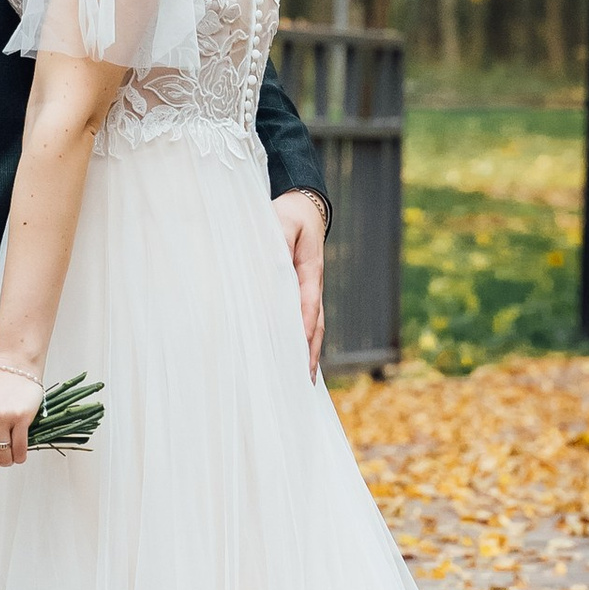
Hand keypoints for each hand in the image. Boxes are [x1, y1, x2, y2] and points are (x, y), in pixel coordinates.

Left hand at [272, 190, 325, 376]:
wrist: (305, 209)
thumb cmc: (291, 216)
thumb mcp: (283, 221)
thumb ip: (278, 240)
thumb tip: (272, 264)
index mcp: (310, 271)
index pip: (308, 304)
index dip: (304, 328)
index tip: (299, 349)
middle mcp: (313, 286)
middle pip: (315, 324)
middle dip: (311, 352)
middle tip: (305, 380)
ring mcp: (310, 291)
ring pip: (313, 326)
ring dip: (309, 352)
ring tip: (304, 380)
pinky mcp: (302, 293)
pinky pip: (304, 320)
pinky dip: (302, 340)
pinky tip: (295, 357)